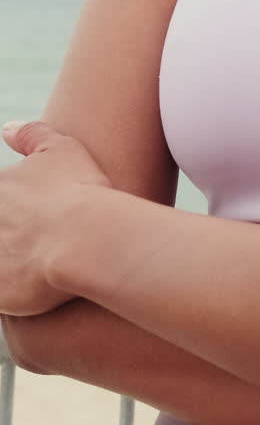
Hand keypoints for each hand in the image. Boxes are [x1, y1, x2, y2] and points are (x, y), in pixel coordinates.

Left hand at [0, 121, 111, 315]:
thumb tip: (7, 129)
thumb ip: (31, 135)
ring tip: (42, 259)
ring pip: (2, 256)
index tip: (37, 214)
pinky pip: (3, 294)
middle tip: (44, 234)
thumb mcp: (60, 148)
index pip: (1, 198)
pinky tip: (40, 284)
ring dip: (14, 256)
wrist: (87, 238)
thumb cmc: (78, 190)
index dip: (16, 208)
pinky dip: (16, 289)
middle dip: (13, 232)